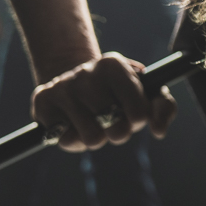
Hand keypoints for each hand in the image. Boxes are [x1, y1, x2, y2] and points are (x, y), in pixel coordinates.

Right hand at [32, 53, 176, 150]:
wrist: (73, 79)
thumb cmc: (117, 91)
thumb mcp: (144, 91)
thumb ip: (163, 107)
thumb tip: (158, 130)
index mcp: (113, 65)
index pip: (139, 113)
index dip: (138, 120)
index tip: (132, 112)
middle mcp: (86, 73)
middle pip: (117, 130)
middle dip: (117, 131)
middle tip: (110, 118)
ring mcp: (62, 87)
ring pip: (92, 138)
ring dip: (95, 137)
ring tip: (91, 121)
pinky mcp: (42, 102)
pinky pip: (64, 140)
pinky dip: (72, 139)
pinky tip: (72, 122)